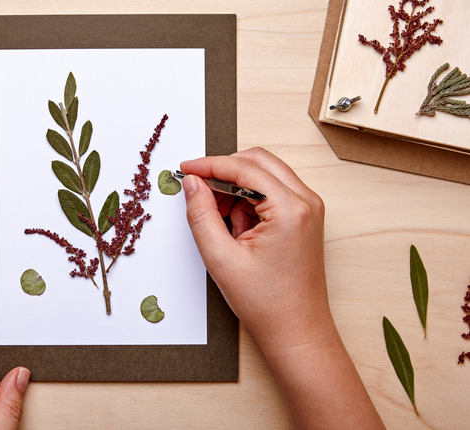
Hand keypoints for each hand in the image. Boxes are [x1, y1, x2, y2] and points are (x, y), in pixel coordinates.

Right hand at [181, 148, 383, 427]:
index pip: (244, 168)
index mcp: (290, 209)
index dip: (209, 164)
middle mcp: (306, 202)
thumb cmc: (267, 304)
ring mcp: (308, 208)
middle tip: (198, 192)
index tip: (185, 168)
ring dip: (236, 188)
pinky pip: (271, 191)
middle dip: (223, 172)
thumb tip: (192, 183)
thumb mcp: (221, 258)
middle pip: (257, 161)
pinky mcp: (303, 217)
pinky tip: (237, 230)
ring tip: (222, 225)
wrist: (296, 331)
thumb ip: (201, 214)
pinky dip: (248, 201)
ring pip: (264, 174)